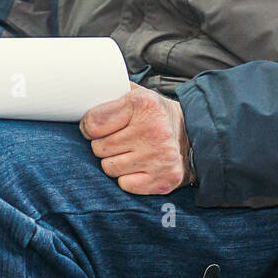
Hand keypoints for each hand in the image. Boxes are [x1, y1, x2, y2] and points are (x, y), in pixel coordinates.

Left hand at [79, 83, 194, 194]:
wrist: (194, 138)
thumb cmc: (157, 117)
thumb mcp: (140, 95)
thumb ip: (113, 92)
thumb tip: (83, 95)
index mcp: (143, 105)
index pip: (93, 123)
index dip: (89, 128)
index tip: (96, 129)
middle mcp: (153, 131)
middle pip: (99, 148)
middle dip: (103, 146)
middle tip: (117, 142)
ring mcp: (159, 158)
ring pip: (109, 168)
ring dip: (114, 163)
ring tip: (128, 154)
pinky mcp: (162, 180)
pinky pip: (124, 184)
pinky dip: (127, 178)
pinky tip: (138, 168)